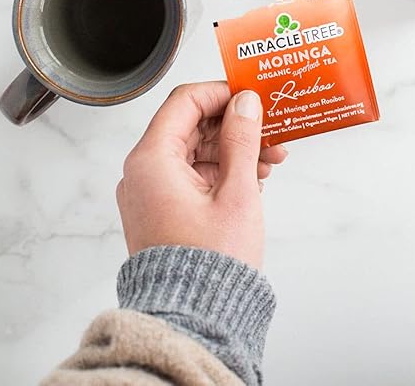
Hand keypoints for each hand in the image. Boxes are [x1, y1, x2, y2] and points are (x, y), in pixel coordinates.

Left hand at [116, 82, 286, 269]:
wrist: (193, 321)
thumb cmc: (209, 265)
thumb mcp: (236, 192)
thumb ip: (242, 139)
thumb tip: (245, 102)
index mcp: (151, 161)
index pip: (184, 101)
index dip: (221, 93)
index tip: (251, 95)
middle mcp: (143, 173)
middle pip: (191, 126)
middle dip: (234, 126)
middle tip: (271, 130)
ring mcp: (150, 193)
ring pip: (195, 151)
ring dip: (233, 150)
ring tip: (269, 161)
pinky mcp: (161, 210)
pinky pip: (192, 175)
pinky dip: (222, 172)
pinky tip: (252, 179)